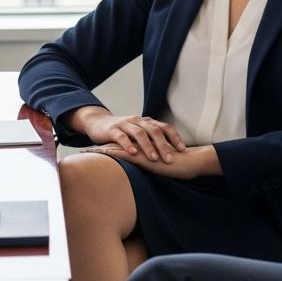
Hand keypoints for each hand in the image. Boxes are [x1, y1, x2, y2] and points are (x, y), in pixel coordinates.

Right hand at [66, 106, 185, 163]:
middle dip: (163, 145)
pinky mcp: (112, 130)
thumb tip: (173, 152)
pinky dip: (128, 144)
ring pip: (139, 133)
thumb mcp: (140, 133)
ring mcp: (125, 124)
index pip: (165, 127)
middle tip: (169, 159)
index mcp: (147, 122)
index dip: (175, 137)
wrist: (98, 123)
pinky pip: (121, 137)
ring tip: (153, 158)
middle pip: (154, 131)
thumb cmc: (123, 132)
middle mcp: (138, 121)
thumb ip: (152, 140)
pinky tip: (133, 153)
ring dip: (147, 146)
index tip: (183, 150)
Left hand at [91, 144, 221, 179]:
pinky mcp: (142, 157)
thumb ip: (157, 165)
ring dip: (100, 150)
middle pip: (116, 144)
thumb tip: (152, 172)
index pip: (124, 145)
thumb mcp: (165, 167)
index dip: (110, 146)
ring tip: (84, 151)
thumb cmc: (182, 166)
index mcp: (145, 148)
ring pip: (116, 147)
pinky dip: (109, 154)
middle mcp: (141, 147)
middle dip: (100, 146)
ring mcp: (141, 150)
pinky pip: (122, 154)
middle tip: (84, 149)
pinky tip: (97, 154)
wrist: (192, 162)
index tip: (96, 149)